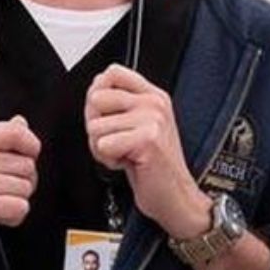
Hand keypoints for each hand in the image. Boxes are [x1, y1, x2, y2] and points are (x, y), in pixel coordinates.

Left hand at [85, 65, 210, 237]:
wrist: (175, 197)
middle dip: (96, 126)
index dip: (98, 95)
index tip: (109, 117)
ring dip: (103, 148)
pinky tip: (128, 163)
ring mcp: (152, 119)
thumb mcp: (138, 127)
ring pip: (95, 126)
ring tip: (125, 155)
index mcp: (153, 96)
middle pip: (96, 99)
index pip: (112, 72)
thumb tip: (93, 90)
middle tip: (118, 142)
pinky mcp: (147, 139)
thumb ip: (117, 105)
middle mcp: (154, 103)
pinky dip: (109, 161)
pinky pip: (103, 145)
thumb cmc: (154, 167)